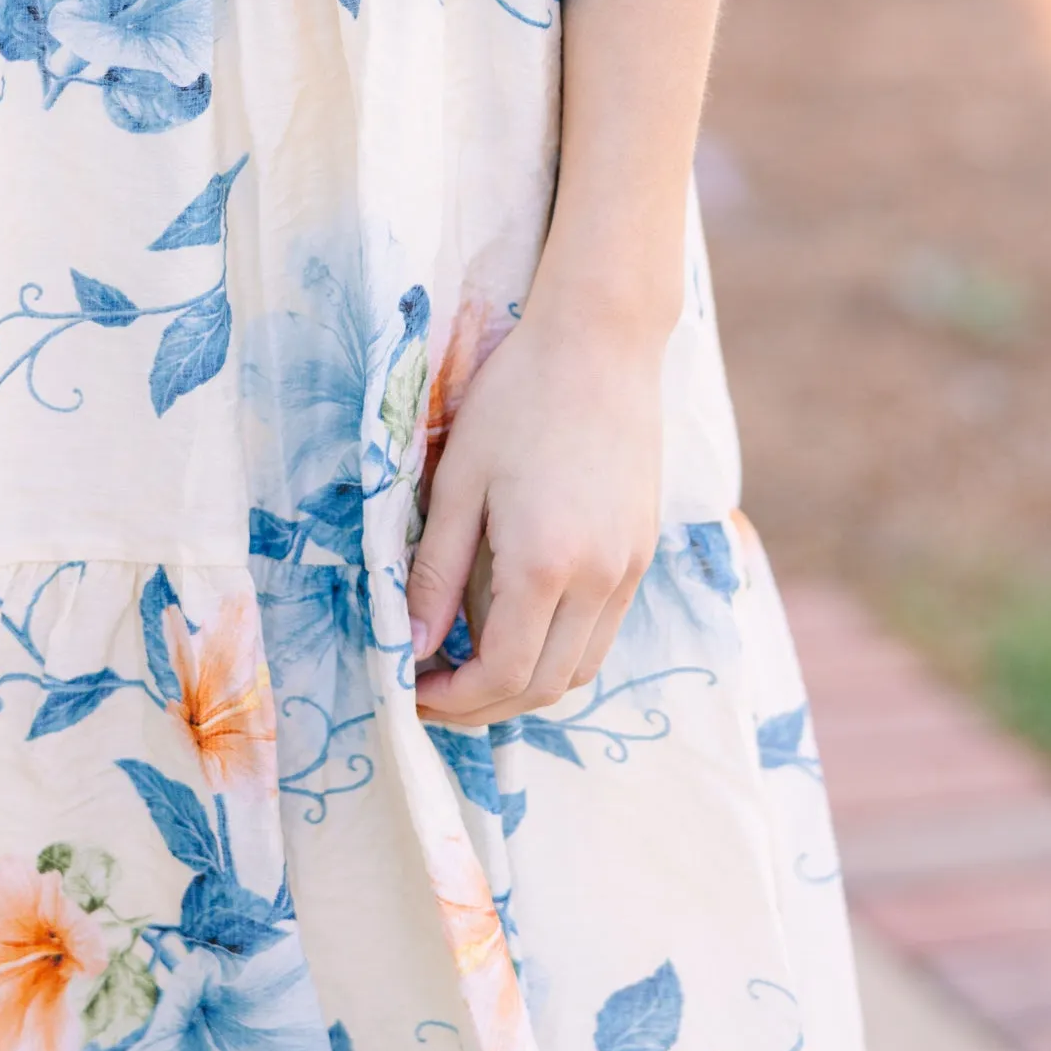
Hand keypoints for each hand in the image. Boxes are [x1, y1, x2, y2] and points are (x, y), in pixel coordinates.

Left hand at [408, 297, 663, 725]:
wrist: (600, 344)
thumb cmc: (516, 400)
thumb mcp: (457, 483)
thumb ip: (434, 573)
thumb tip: (413, 646)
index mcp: (546, 564)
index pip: (503, 674)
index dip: (453, 699)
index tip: (410, 691)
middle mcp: (599, 579)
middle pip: (545, 687)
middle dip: (482, 705)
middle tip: (430, 690)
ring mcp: (629, 569)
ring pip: (579, 668)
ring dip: (522, 685)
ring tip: (466, 664)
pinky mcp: (640, 553)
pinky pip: (600, 632)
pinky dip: (556, 650)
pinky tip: (513, 623)